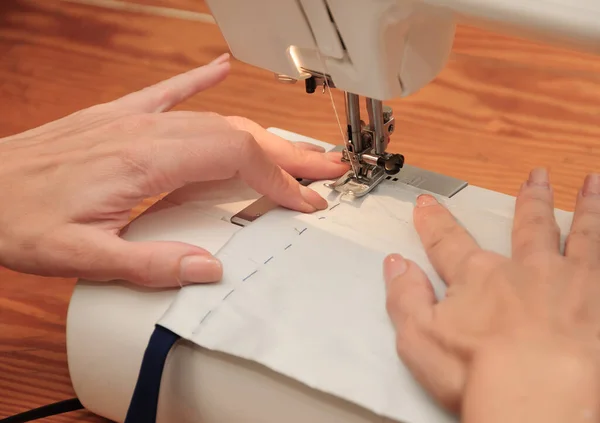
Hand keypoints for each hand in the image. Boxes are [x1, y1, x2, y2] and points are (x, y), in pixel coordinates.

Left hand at [0, 53, 347, 287]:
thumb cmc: (16, 217)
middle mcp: (144, 131)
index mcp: (144, 160)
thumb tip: (207, 267)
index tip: (304, 202)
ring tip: (296, 149)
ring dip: (262, 133)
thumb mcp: (79, 256)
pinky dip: (199, 79)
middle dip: (288, 155)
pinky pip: (168, 91)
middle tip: (326, 170)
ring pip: (215, 117)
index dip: (278, 180)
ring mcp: (133, 119)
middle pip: (237, 134)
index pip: (236, 158)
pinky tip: (219, 68)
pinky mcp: (118, 117)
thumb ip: (148, 265)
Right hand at [384, 169, 599, 421]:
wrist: (537, 395)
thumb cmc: (479, 373)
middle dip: (531, 201)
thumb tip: (395, 265)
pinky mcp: (599, 303)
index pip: (448, 242)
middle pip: (529, 226)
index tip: (428, 204)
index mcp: (479, 277)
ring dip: (585, 209)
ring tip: (591, 186)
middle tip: (537, 177)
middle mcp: (526, 270)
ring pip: (581, 236)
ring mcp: (571, 282)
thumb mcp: (419, 337)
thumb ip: (404, 297)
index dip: (434, 222)